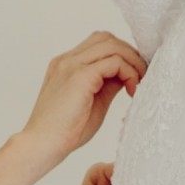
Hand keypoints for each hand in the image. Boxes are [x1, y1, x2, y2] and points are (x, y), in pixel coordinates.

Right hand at [17, 32, 144, 169]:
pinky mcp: (80, 76)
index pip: (99, 43)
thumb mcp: (93, 101)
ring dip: (132, 61)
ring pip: (112, 45)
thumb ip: (107, 83)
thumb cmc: (65, 131)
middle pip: (107, 38)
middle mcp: (67, 60)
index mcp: (66, 64)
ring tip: (137, 84)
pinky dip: (128, 72)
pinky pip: (114, 61)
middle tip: (141, 77)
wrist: (42, 145)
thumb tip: (127, 74)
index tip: (134, 76)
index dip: (121, 55)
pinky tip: (131, 90)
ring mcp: (72, 65)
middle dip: (130, 54)